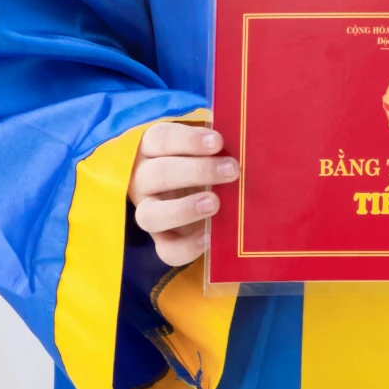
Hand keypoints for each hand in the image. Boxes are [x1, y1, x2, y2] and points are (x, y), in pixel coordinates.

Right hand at [128, 113, 237, 268]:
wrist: (193, 192)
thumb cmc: (202, 158)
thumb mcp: (204, 147)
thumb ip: (215, 143)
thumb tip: (246, 137)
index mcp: (151, 149)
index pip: (160, 138)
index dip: (188, 140)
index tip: (218, 142)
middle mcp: (142, 179)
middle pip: (158, 174)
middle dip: (197, 171)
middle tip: (232, 170)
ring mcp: (148, 211)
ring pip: (150, 215)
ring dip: (184, 209)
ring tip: (215, 204)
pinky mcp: (161, 240)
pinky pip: (167, 250)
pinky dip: (189, 246)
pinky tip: (211, 236)